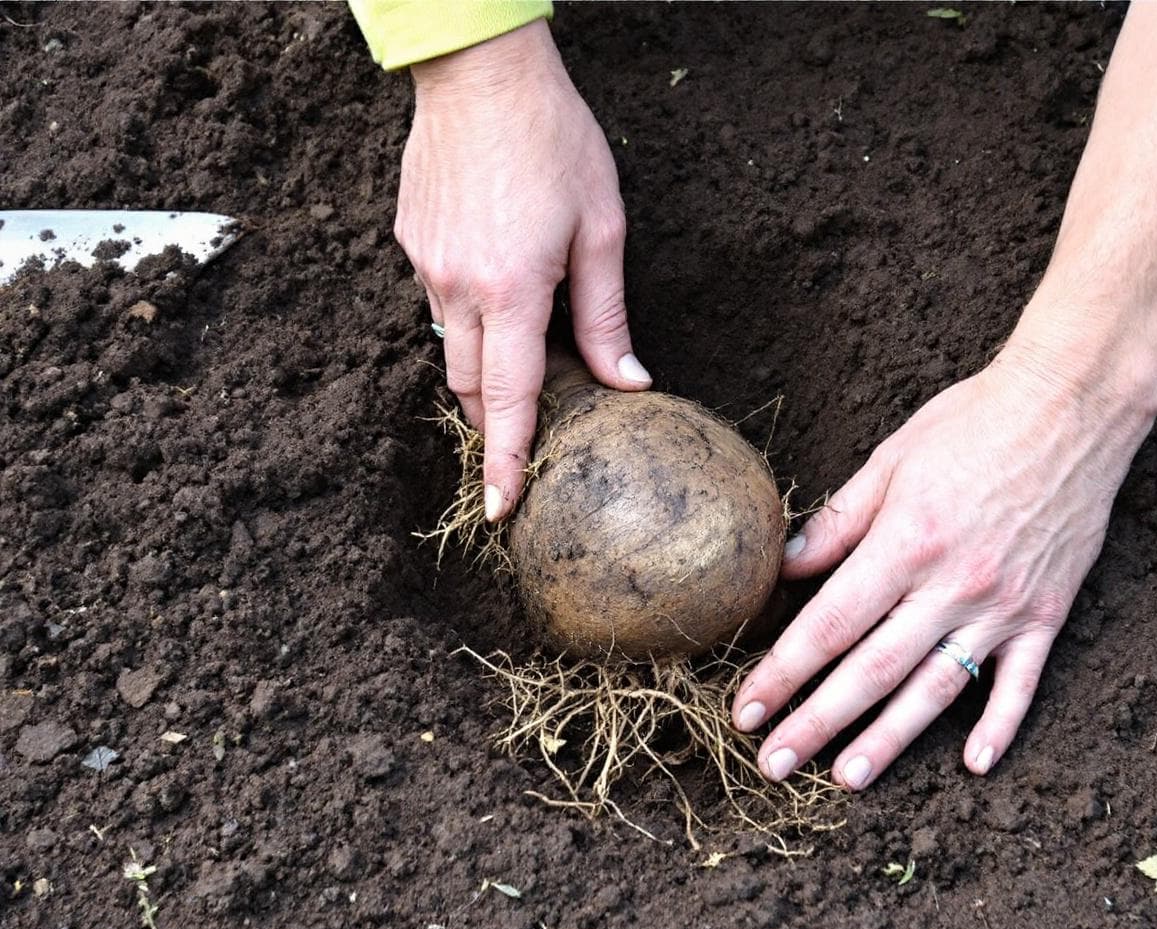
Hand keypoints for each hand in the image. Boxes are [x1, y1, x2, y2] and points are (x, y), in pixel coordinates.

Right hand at [398, 21, 650, 522]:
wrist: (481, 73)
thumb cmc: (554, 140)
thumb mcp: (603, 229)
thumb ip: (606, 315)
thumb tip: (627, 380)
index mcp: (512, 290)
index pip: (508, 399)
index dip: (506, 460)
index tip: (502, 507)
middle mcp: (458, 287)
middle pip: (470, 387)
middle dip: (494, 421)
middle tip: (527, 434)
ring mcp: (426, 265)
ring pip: (449, 348)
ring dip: (482, 370)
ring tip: (520, 361)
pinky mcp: (410, 242)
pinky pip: (435, 302)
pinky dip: (466, 318)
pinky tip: (498, 289)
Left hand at [731, 328, 1156, 789]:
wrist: (1073, 405)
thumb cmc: (974, 421)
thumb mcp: (892, 458)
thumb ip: (838, 521)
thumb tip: (785, 568)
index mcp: (906, 542)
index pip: (828, 625)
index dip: (782, 673)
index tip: (746, 709)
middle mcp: (952, 585)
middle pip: (871, 671)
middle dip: (815, 723)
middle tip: (773, 765)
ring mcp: (1003, 605)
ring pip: (936, 689)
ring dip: (888, 740)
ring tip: (845, 779)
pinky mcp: (1046, 613)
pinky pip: (1022, 682)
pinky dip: (1000, 726)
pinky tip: (974, 763)